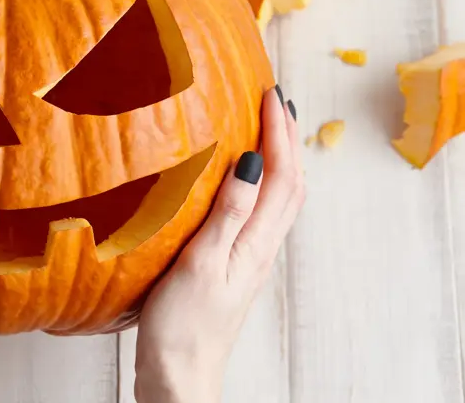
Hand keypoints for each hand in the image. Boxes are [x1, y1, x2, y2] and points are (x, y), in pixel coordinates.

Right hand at [134, 87, 303, 402]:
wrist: (178, 375)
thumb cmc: (183, 325)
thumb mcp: (202, 263)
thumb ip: (228, 212)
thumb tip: (252, 162)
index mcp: (257, 243)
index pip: (283, 177)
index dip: (280, 133)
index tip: (271, 94)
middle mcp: (261, 247)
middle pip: (290, 185)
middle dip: (287, 139)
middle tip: (274, 101)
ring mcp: (249, 257)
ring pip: (278, 198)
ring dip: (278, 158)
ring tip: (263, 127)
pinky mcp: (233, 264)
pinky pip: (258, 212)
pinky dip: (259, 182)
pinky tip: (237, 176)